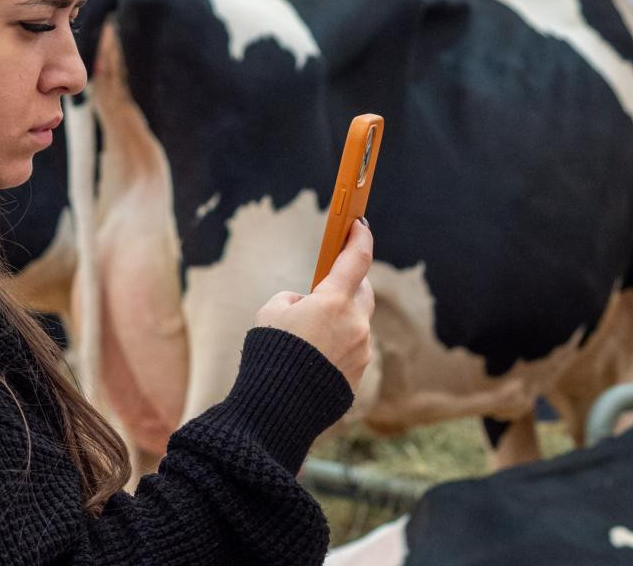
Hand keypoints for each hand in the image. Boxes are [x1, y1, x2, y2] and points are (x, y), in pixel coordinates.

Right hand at [254, 219, 374, 391]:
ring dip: (340, 319)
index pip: (357, 259)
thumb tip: (308, 305)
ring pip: (356, 323)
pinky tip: (315, 356)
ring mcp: (361, 350)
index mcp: (334, 301)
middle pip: (361, 292)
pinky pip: (353, 348)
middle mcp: (355, 323)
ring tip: (309, 333)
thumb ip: (295, 299)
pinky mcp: (359, 373)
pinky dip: (339, 344)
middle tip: (331, 282)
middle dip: (349, 284)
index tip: (360, 225)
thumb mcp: (272, 311)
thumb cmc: (270, 352)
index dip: (360, 238)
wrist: (278, 407)